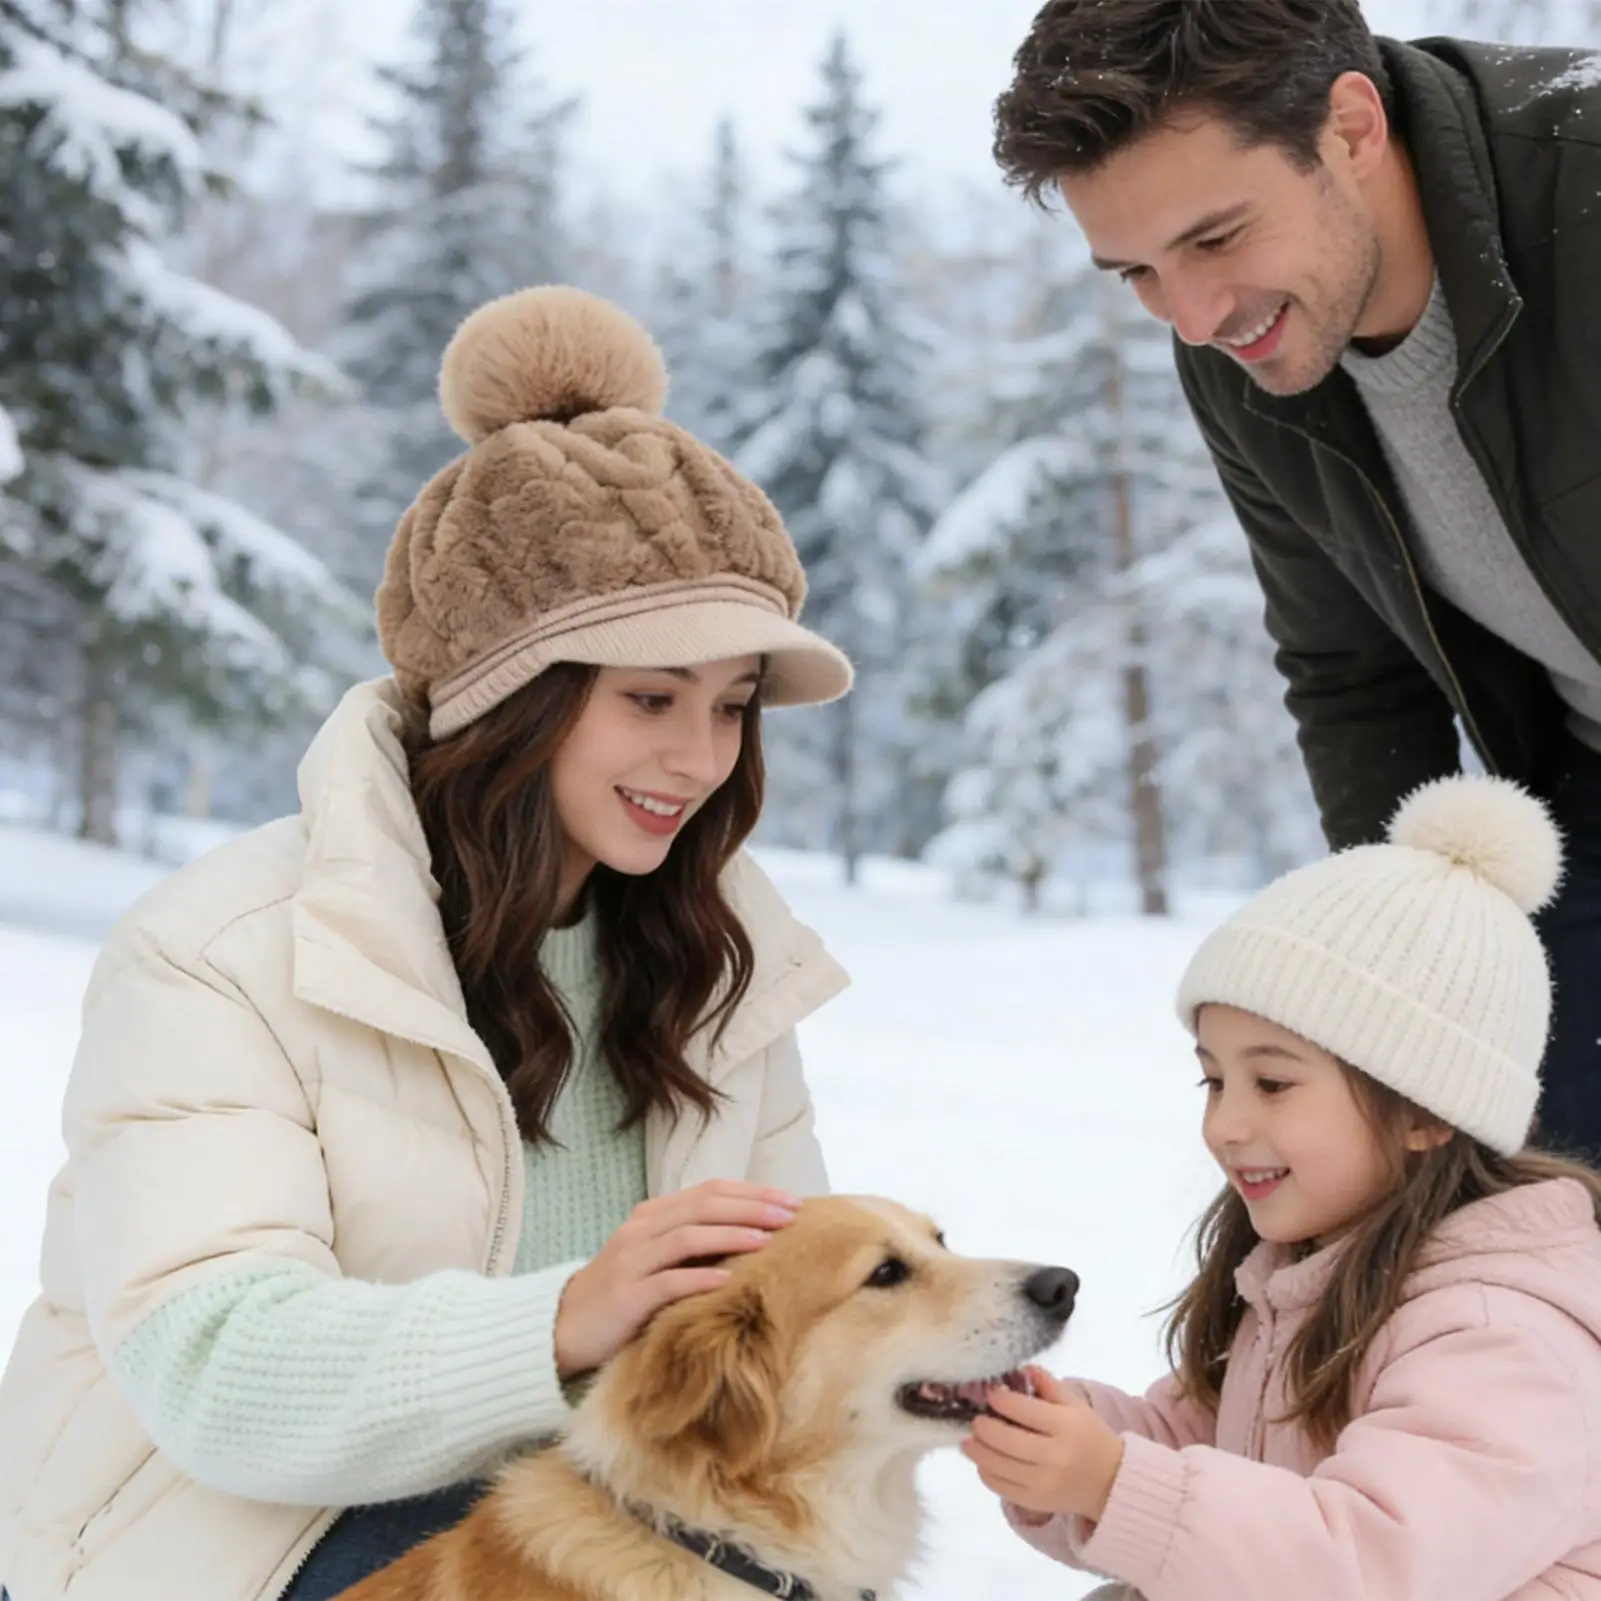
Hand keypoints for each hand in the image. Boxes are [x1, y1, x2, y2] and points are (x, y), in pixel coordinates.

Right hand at [553, 1179, 798, 1378]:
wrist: (562, 1327)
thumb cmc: (624, 1294)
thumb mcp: (657, 1259)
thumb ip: (693, 1243)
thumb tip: (757, 1236)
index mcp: (653, 1214)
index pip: (710, 1190)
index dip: (752, 1191)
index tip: (791, 1200)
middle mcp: (641, 1229)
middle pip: (704, 1206)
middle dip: (752, 1207)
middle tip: (790, 1215)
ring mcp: (631, 1261)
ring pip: (687, 1237)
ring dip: (731, 1236)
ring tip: (768, 1241)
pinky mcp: (625, 1297)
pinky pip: (667, 1282)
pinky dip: (699, 1278)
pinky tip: (727, 1282)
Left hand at [961, 1366, 1125, 1523]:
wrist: (1111, 1483)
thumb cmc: (1090, 1437)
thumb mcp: (1076, 1406)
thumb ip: (1049, 1384)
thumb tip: (1022, 1369)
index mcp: (1064, 1426)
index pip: (1021, 1410)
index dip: (1000, 1400)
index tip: (992, 1395)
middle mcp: (1053, 1456)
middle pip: (1004, 1440)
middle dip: (982, 1426)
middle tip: (977, 1419)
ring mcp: (1043, 1483)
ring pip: (996, 1465)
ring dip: (976, 1450)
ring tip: (970, 1440)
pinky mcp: (1035, 1502)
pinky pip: (1000, 1487)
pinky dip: (986, 1473)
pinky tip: (984, 1462)